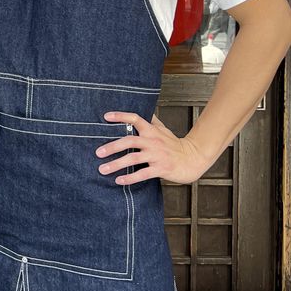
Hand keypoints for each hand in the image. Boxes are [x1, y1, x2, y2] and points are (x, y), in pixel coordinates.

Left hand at [96, 112, 211, 185]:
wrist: (193, 159)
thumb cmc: (174, 144)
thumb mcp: (163, 130)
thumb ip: (151, 121)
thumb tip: (143, 110)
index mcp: (152, 131)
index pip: (135, 119)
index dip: (120, 116)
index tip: (106, 117)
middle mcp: (153, 141)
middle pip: (129, 140)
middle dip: (112, 146)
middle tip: (98, 152)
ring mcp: (157, 155)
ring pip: (133, 158)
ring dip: (116, 164)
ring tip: (102, 169)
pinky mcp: (161, 168)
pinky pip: (142, 174)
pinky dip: (129, 178)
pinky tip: (118, 181)